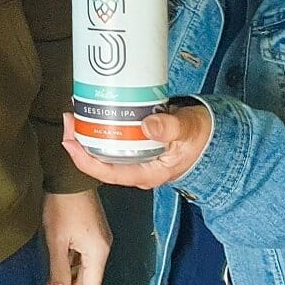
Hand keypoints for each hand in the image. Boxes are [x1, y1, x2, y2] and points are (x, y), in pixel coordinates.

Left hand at [41, 189, 110, 284]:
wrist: (69, 176)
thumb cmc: (62, 206)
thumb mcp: (56, 240)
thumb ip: (59, 269)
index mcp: (98, 253)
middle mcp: (103, 248)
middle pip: (89, 280)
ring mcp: (99, 239)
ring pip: (85, 268)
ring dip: (69, 281)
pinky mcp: (92, 231)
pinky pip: (84, 257)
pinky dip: (71, 267)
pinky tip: (58, 272)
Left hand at [60, 107, 211, 189]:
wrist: (215, 135)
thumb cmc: (202, 137)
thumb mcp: (188, 130)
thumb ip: (170, 127)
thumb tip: (147, 125)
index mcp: (146, 173)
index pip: (108, 173)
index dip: (84, 160)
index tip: (69, 142)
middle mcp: (137, 168)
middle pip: (100, 161)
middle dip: (80, 142)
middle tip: (70, 117)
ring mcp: (137, 157)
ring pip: (105, 150)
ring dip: (89, 132)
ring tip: (77, 111)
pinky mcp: (139, 143)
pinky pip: (115, 138)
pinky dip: (102, 126)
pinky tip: (95, 110)